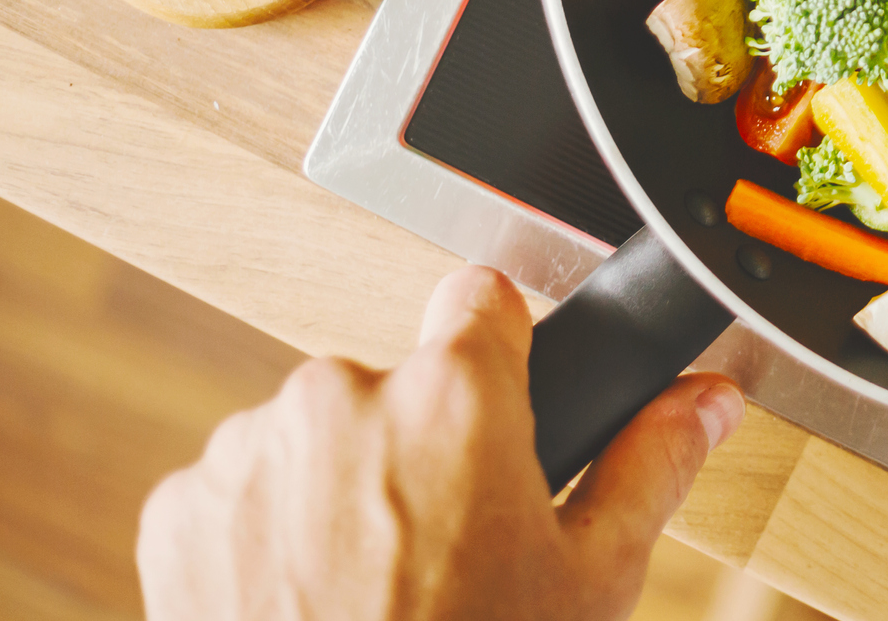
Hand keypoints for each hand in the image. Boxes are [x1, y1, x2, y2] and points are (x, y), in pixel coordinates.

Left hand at [138, 266, 744, 620]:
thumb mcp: (591, 583)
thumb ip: (651, 466)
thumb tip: (707, 400)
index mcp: (453, 399)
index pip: (483, 297)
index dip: (504, 352)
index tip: (505, 402)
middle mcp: (341, 396)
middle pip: (402, 381)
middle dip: (423, 443)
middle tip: (449, 546)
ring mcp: (250, 449)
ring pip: (319, 434)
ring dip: (343, 487)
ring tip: (372, 590)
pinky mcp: (181, 507)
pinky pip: (244, 488)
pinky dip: (269, 534)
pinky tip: (306, 604)